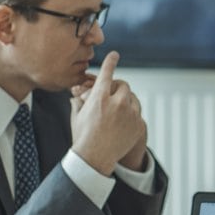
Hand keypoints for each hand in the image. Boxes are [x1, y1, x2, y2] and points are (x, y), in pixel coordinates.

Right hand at [70, 51, 148, 174]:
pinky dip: (131, 114)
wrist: (94, 159)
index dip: (110, 62)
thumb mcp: (77, 116)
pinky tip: (122, 123)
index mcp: (99, 98)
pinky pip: (137, 113)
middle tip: (112, 94)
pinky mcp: (138, 124)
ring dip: (125, 101)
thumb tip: (76, 93)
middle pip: (123, 85)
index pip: (107, 73)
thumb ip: (78, 101)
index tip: (115, 55)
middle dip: (117, 88)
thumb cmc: (82, 137)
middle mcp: (117, 103)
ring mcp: (130, 114)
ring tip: (116, 111)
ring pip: (133, 98)